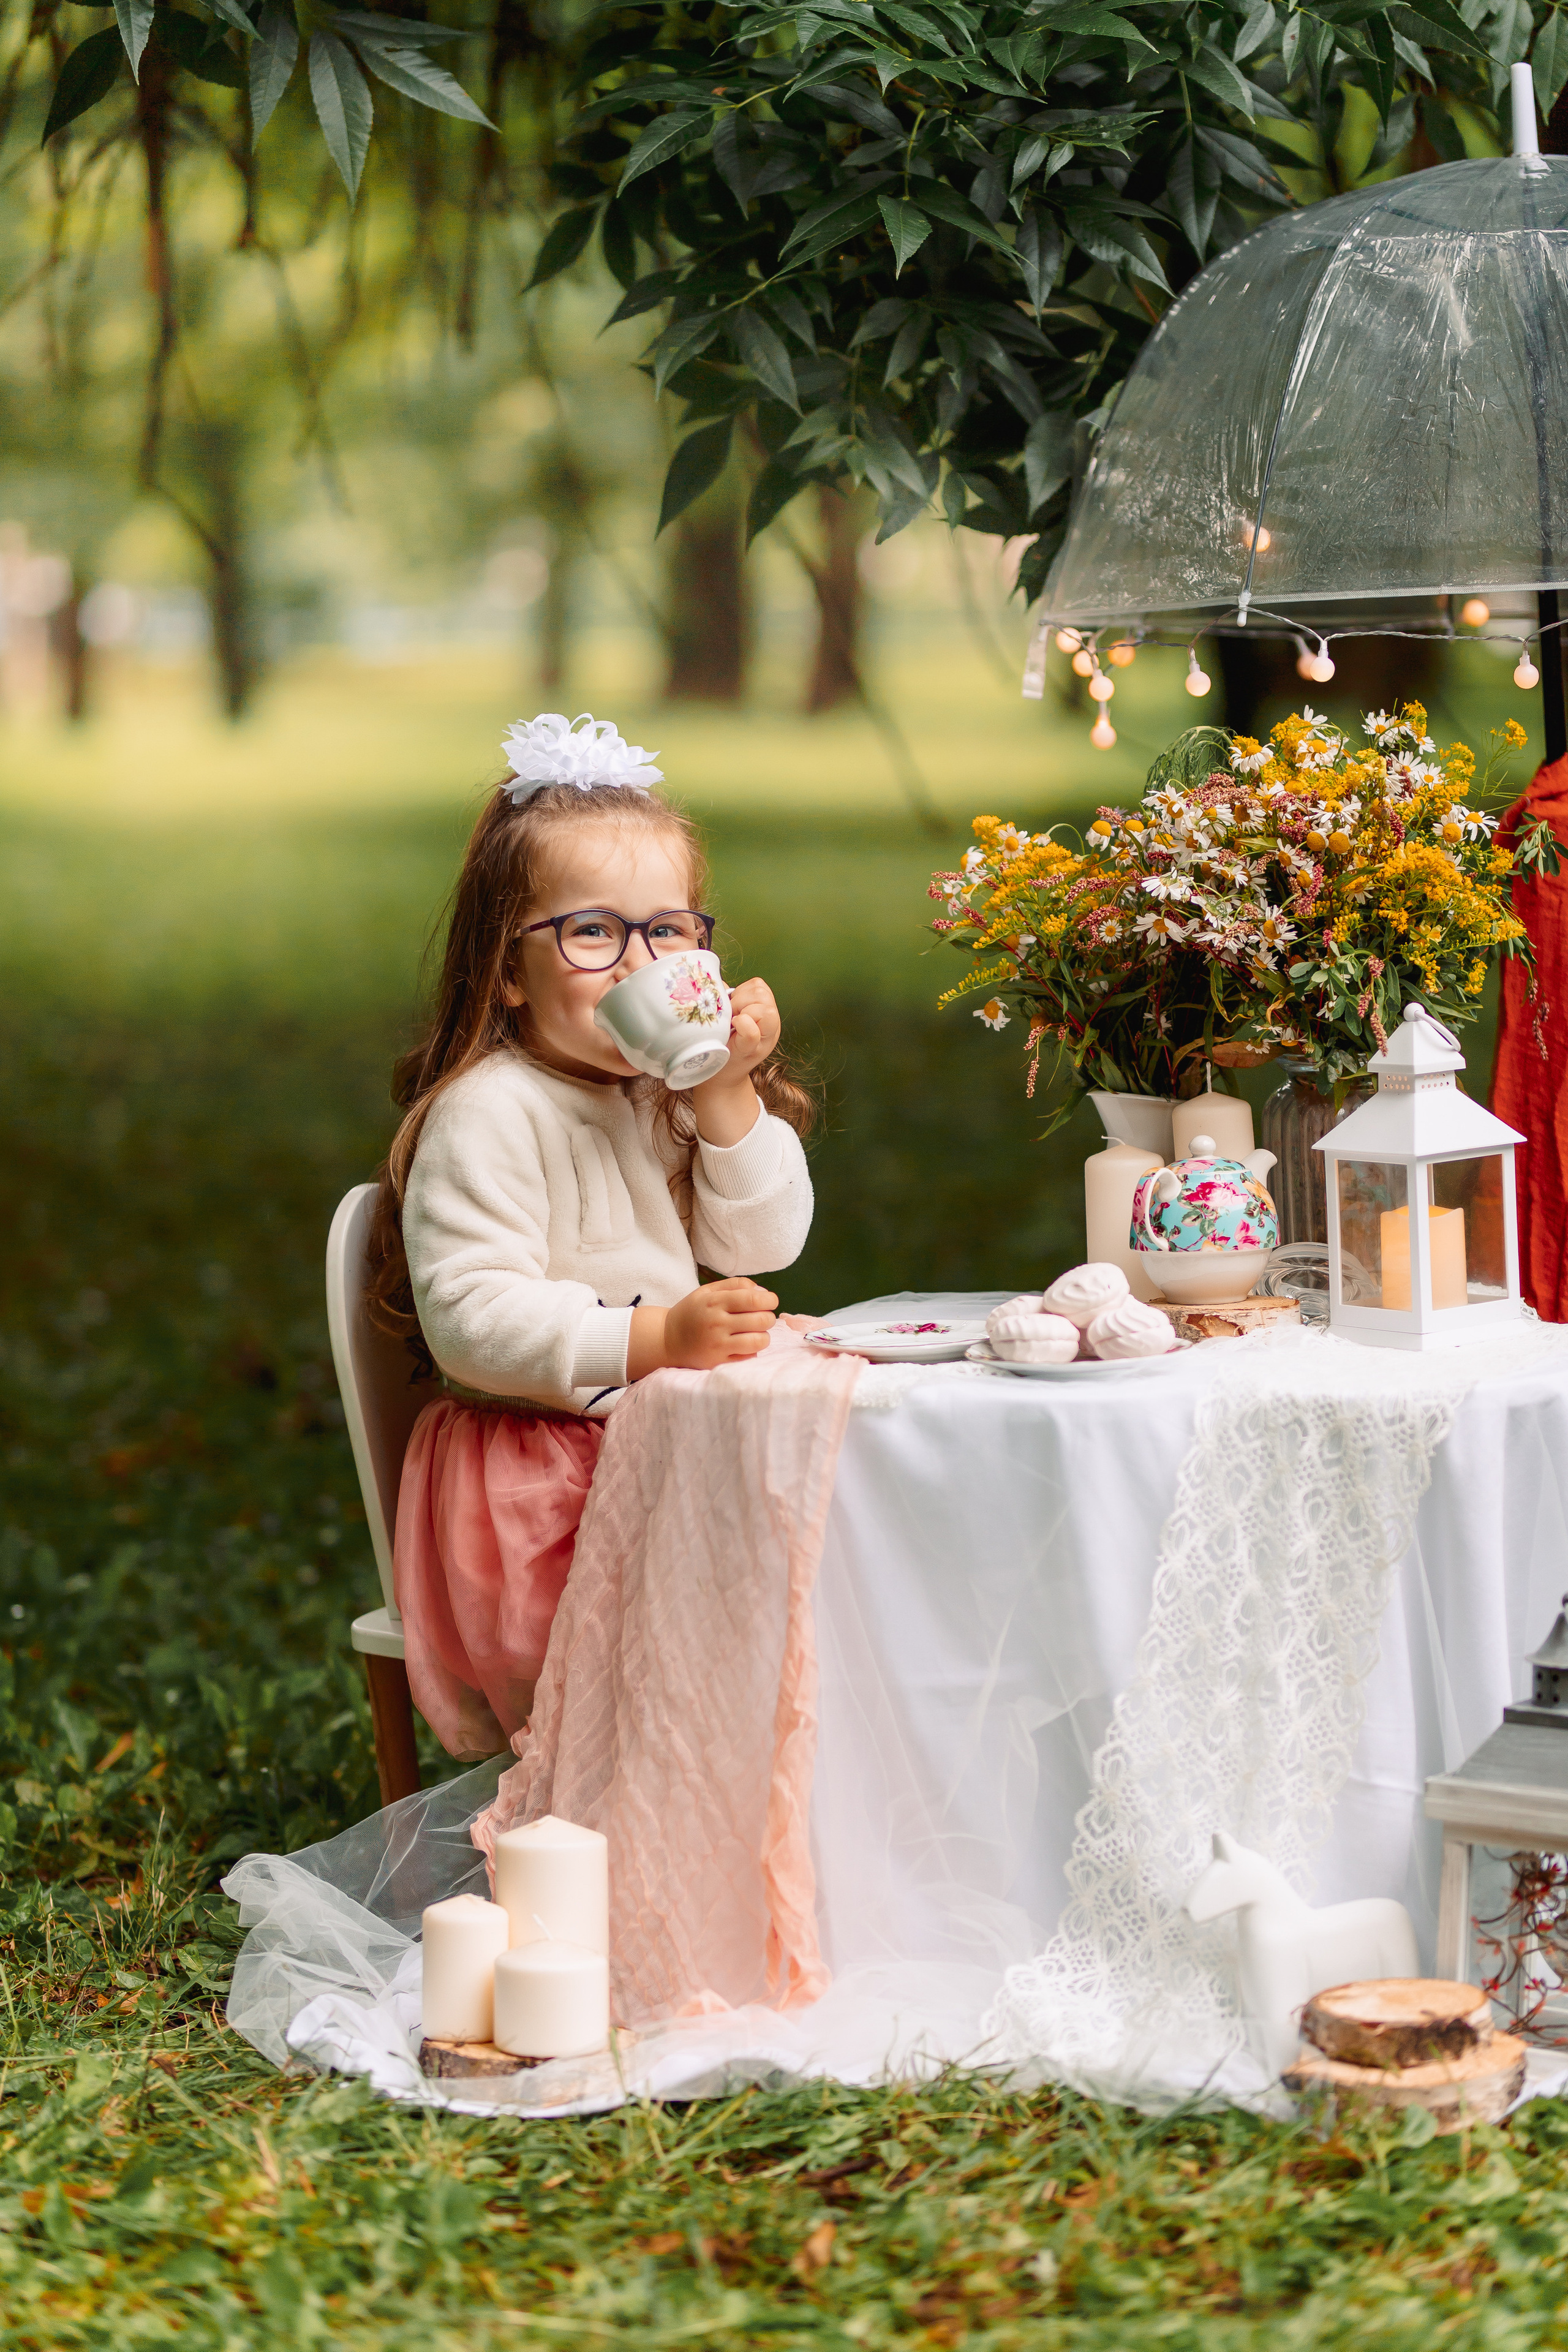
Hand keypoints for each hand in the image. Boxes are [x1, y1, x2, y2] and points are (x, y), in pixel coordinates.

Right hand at [627, 1279, 778, 1377]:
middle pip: (762, 1320)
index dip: (770, 1300)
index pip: (754, 1299)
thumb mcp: (708, 1291)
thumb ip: (736, 1285)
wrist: (667, 1340)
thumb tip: (763, 1291)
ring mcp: (718, 1345)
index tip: (770, 1301)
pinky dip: (752, 1350)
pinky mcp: (718, 1363)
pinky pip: (749, 1357)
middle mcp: (717, 1323)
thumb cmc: (692, 1312)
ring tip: (755, 1333)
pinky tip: (743, 1345)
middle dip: (769, 1317)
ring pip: (759, 1340)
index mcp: (715, 1302)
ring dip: (763, 1335)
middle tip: (761, 1318)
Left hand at [692, 977, 781, 1145]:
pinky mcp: (751, 1051)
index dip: (743, 991)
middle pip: (762, 994)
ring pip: (764, 1009)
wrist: (718, 1077)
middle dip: (742, 1001)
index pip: (760, 986)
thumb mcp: (726, 1017)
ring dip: (743, 1012)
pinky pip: (752, 1032)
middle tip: (731, 1017)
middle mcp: (771, 1025)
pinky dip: (743, 1026)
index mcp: (764, 1012)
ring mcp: (764, 1039)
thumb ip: (728, 1000)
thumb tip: (715, 983)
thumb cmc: (720, 1044)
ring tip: (733, 1025)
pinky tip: (733, 1030)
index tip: (732, 1007)